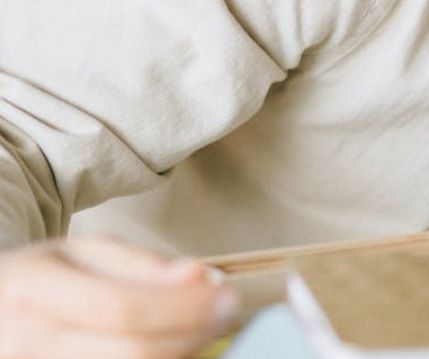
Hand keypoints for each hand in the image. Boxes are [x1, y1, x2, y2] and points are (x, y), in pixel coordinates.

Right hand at [0, 236, 237, 358]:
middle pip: (130, 353)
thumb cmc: (44, 280)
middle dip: (192, 333)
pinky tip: (178, 347)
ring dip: (181, 352)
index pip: (121, 309)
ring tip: (205, 328)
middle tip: (228, 312)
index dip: (182, 307)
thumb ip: (142, 264)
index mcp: (33, 289)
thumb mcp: (84, 253)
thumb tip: (201, 278)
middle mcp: (27, 339)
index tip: (227, 296)